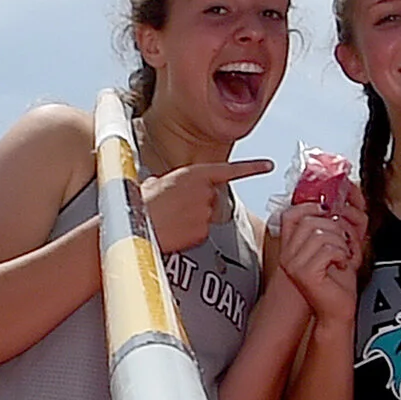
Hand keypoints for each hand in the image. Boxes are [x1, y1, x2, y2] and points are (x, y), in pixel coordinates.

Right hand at [142, 158, 272, 253]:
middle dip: (198, 204)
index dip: (251, 167)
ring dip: (191, 219)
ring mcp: (205, 212)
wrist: (132, 223)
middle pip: (213, 199)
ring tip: (169, 219)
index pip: (229, 170)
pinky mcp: (202, 231)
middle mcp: (204, 191)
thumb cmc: (139, 202)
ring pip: (206, 217)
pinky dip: (189, 234)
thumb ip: (173, 182)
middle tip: (174, 208)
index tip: (268, 165)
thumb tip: (168, 186)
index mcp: (194, 174)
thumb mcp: (155, 182)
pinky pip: (201, 233)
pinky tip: (173, 231)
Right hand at [271, 189, 364, 327]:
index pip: (290, 215)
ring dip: (341, 243)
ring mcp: (293, 264)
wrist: (336, 311)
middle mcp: (288, 255)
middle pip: (310, 221)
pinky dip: (342, 254)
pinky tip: (341, 264)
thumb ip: (329, 228)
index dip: (310, 207)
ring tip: (343, 256)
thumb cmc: (336, 283)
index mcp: (291, 247)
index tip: (328, 210)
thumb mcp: (333, 249)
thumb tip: (334, 205)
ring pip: (322, 233)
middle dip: (335, 228)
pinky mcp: (304, 273)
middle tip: (343, 242)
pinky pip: (327, 249)